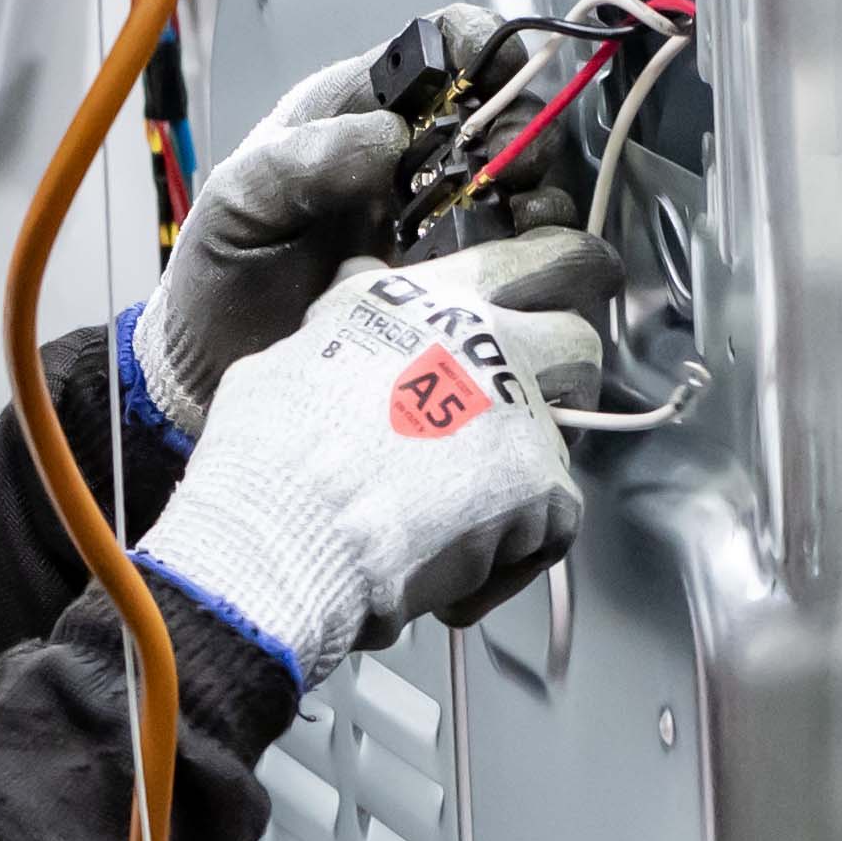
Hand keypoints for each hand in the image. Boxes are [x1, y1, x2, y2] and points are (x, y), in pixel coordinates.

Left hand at [126, 4, 508, 437]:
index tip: (501, 70)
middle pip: (504, 111)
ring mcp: (440, 221)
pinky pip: (524, 255)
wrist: (218, 367)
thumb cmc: (220, 273)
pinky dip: (538, 253)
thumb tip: (388, 136)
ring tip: (518, 216)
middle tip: (507, 165)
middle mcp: (410, 159)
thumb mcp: (239, 202)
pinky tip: (516, 265)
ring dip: (538, 190)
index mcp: (357, 112)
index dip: (483, 42)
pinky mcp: (457, 283)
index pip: (441, 44)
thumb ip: (300, 158)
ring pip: (527, 182)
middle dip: (522, 127)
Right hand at [132, 229, 617, 685]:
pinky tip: (453, 583)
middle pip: (576, 332)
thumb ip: (347, 325)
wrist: (282, 530)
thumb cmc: (266, 458)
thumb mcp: (291, 353)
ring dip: (536, 469)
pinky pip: (553, 524)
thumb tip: (352, 306)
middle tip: (534, 414)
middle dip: (565, 375)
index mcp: (418, 298)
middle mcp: (478, 335)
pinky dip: (509, 562)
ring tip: (483, 511)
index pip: (521, 257)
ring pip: (574, 429)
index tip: (558, 295)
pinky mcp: (538, 482)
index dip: (551, 278)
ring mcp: (516, 407)